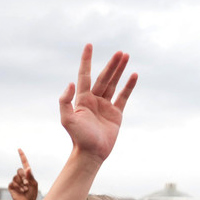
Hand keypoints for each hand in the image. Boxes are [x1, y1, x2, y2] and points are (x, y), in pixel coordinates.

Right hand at [7, 148, 37, 199]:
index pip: (24, 163)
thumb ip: (30, 176)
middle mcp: (21, 176)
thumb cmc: (32, 194)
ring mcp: (15, 181)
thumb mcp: (34, 184)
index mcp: (27, 174)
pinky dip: (17, 187)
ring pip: (15, 177)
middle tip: (27, 184)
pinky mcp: (11, 186)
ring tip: (24, 189)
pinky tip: (20, 191)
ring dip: (21, 184)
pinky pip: (12, 183)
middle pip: (19, 170)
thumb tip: (28, 167)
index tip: (19, 149)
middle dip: (23, 177)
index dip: (22, 156)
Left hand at [59, 44, 137, 161]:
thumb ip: (65, 101)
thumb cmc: (78, 137)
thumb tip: (70, 83)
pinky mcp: (116, 114)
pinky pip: (123, 97)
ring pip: (113, 84)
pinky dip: (129, 86)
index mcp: (82, 100)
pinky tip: (133, 75)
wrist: (91, 153)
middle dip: (111, 65)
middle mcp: (93, 100)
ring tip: (126, 56)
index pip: (85, 75)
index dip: (86, 61)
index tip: (89, 46)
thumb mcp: (67, 119)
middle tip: (120, 52)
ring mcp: (105, 106)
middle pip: (104, 78)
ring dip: (119, 70)